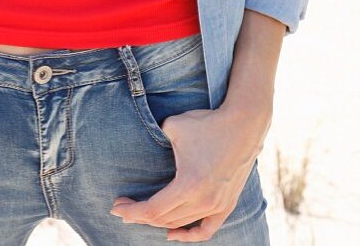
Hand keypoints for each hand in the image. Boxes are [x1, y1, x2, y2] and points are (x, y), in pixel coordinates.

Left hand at [109, 104, 268, 241]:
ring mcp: (217, 206)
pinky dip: (188, 235)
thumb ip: (156, 139)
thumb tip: (146, 146)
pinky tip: (173, 234)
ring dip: (159, 222)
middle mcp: (204, 201)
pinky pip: (205, 230)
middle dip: (139, 216)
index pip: (153, 209)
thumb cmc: (206, 124)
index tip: (116, 206)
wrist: (243, 124)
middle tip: (123, 208)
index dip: (132, 211)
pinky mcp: (227, 204)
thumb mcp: (173, 127)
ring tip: (142, 214)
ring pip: (181, 224)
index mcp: (188, 185)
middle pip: (164, 220)